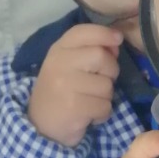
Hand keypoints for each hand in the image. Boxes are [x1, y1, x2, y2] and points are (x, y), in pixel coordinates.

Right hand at [27, 25, 122, 147]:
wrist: (40, 125)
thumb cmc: (60, 92)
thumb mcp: (68, 65)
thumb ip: (89, 51)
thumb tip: (116, 43)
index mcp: (58, 50)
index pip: (83, 32)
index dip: (104, 33)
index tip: (118, 39)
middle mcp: (59, 63)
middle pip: (101, 56)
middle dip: (110, 71)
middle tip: (100, 82)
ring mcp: (65, 85)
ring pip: (106, 85)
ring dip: (106, 97)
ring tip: (90, 101)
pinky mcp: (74, 107)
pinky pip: (105, 106)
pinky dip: (102, 114)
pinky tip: (90, 115)